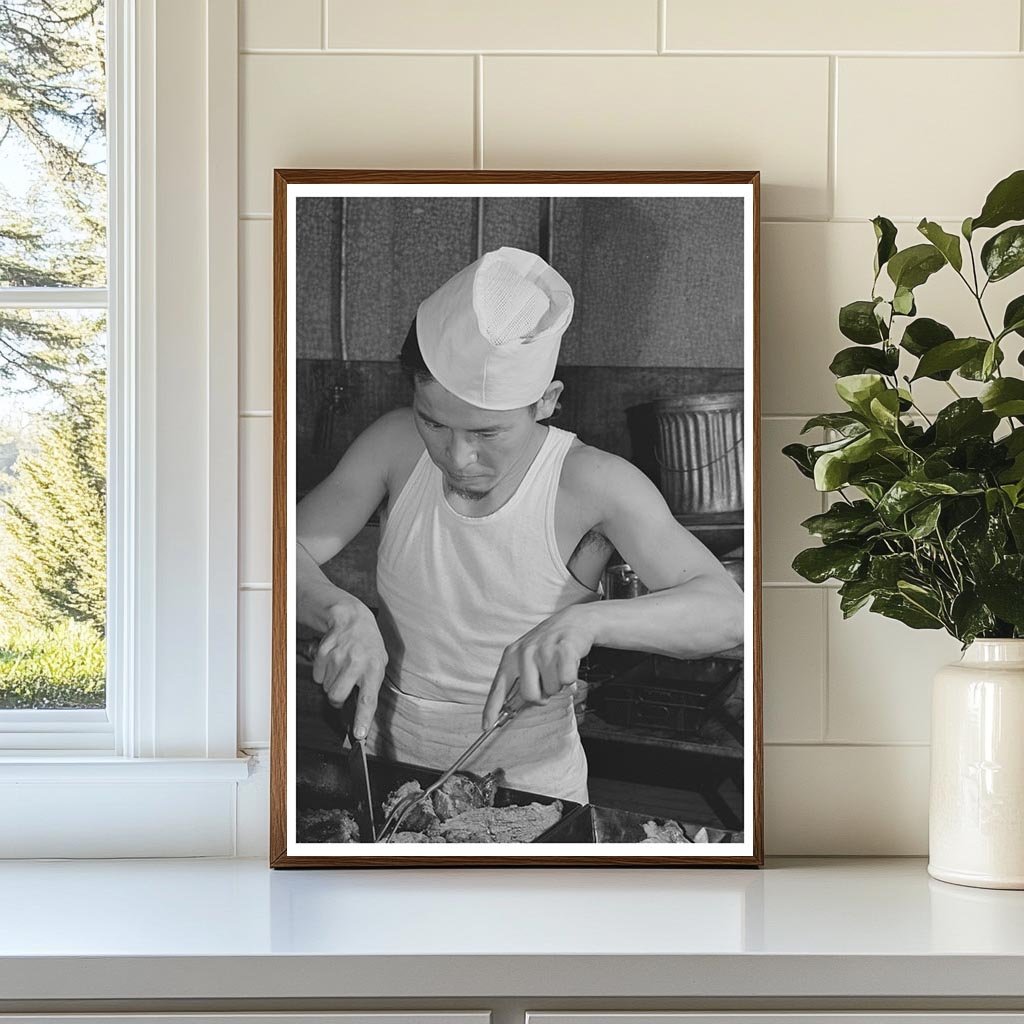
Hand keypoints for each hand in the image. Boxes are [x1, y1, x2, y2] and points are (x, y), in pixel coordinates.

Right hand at [312, 604, 387, 739]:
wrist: (352, 619)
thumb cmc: (368, 644)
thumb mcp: (379, 663)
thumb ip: (371, 685)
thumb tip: (363, 712)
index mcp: (373, 669)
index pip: (368, 699)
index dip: (363, 719)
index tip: (359, 734)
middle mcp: (356, 663)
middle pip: (336, 696)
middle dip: (337, 699)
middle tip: (343, 689)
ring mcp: (338, 658)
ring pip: (326, 687)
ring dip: (332, 683)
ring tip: (342, 668)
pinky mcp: (323, 653)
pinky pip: (318, 676)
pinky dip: (323, 673)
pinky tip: (333, 661)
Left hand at [482, 606, 595, 728]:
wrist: (574, 620)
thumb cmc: (549, 643)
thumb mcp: (527, 656)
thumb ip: (519, 679)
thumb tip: (513, 706)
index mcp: (511, 656)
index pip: (498, 687)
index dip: (491, 708)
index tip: (486, 725)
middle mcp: (524, 652)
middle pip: (529, 695)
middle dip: (542, 695)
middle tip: (547, 680)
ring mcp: (543, 650)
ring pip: (551, 689)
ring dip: (558, 682)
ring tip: (558, 665)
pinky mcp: (563, 649)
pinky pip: (566, 679)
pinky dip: (571, 675)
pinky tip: (569, 661)